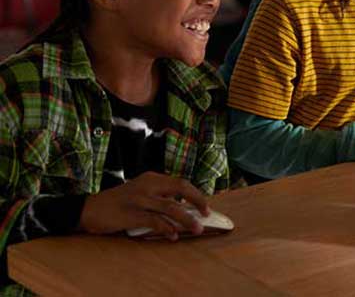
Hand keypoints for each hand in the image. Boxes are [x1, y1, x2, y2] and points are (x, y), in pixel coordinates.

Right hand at [78, 171, 208, 240]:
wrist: (88, 209)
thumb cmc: (118, 202)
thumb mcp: (140, 192)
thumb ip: (159, 196)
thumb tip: (184, 208)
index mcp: (152, 178)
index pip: (180, 182)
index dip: (196, 194)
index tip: (205, 206)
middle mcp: (147, 185)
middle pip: (180, 188)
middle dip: (197, 201)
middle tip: (207, 214)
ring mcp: (139, 199)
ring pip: (171, 207)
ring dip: (187, 219)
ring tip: (197, 229)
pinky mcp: (131, 214)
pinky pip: (155, 221)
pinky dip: (167, 228)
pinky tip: (174, 235)